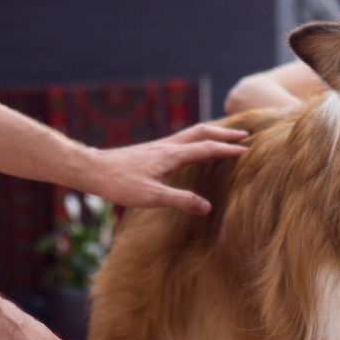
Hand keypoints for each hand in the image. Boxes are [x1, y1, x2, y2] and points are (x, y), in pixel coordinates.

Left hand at [87, 124, 247, 214]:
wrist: (93, 170)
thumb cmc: (121, 184)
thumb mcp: (152, 197)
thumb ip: (181, 200)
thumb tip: (207, 207)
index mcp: (172, 155)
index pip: (207, 148)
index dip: (228, 149)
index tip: (247, 150)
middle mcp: (168, 145)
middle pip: (202, 132)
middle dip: (225, 133)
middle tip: (244, 134)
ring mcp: (159, 145)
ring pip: (192, 132)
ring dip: (212, 132)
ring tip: (225, 135)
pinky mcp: (152, 149)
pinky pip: (182, 138)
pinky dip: (196, 138)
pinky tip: (193, 147)